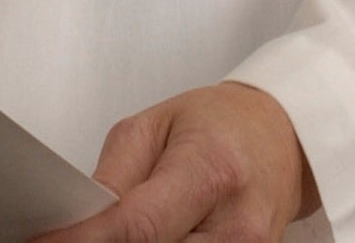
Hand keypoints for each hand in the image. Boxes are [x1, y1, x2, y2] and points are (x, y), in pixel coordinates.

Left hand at [32, 81, 316, 242]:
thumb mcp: (153, 126)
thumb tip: (73, 225)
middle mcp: (237, 225)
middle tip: (72, 237)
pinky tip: (150, 239)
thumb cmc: (220, 123)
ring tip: (108, 234)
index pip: (138, 227)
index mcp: (212, 170)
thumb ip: (112, 179)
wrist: (282, 136)